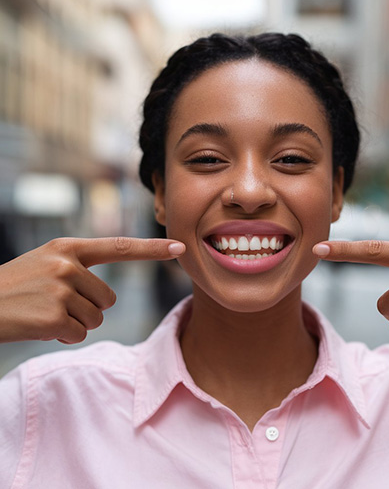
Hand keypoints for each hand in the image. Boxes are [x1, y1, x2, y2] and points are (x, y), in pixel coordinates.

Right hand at [0, 237, 184, 343]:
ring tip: (44, 312)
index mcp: (68, 248)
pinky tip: (39, 325)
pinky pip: (79, 334)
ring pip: (96, 318)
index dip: (152, 248)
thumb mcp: (46, 263)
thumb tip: (109, 295)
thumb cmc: (15, 286)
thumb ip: (78, 267)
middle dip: (87, 308)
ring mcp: (61, 289)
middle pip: (109, 299)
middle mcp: (68, 264)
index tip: (179, 247)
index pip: (120, 247)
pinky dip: (63, 335)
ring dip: (74, 322)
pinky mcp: (55, 315)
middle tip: (54, 303)